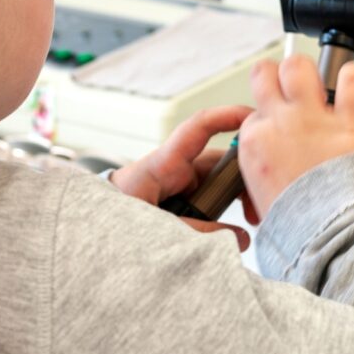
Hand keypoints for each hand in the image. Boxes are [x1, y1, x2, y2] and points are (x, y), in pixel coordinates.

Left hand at [109, 106, 257, 250]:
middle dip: (246, 181)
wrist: (92, 231)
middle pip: (222, 163)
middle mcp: (177, 170)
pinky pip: (213, 203)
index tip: (256, 117)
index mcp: (164, 163)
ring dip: (238, 202)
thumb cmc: (112, 217)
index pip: (199, 128)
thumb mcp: (151, 225)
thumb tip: (241, 237)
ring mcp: (182, 186)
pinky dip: (227, 215)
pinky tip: (238, 233)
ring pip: (222, 186)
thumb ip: (195, 231)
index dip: (228, 116)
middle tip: (261, 210)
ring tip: (254, 223)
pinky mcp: (183, 202)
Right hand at [238, 54, 353, 220]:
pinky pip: (352, 81)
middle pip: (265, 73)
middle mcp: (280, 121)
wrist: (333, 235)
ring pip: (299, 66)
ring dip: (306, 69)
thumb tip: (266, 174)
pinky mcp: (350, 121)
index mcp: (255, 141)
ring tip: (315, 79)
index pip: (254, 113)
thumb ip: (261, 173)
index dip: (267, 116)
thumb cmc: (300, 223)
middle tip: (285, 84)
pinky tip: (352, 79)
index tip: (278, 126)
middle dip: (274, 75)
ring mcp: (315, 117)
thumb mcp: (260, 198)